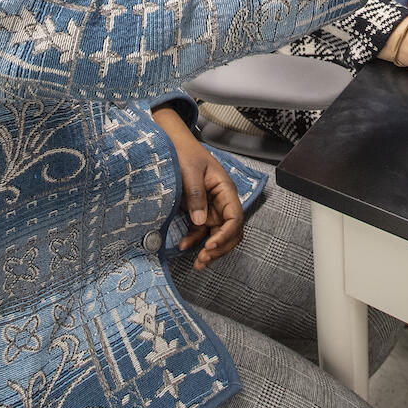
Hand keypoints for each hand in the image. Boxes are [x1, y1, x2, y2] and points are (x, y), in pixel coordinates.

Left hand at [152, 105, 245, 267]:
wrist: (172, 144)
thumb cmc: (184, 152)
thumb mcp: (190, 171)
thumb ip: (196, 196)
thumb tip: (200, 222)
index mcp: (225, 189)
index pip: (235, 217)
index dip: (225, 235)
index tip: (210, 245)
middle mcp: (222, 201)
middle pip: (231, 231)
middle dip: (220, 247)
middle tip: (204, 258)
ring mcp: (211, 208)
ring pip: (218, 234)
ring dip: (210, 250)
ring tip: (198, 263)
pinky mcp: (199, 212)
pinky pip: (202, 231)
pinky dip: (196, 241)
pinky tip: (185, 246)